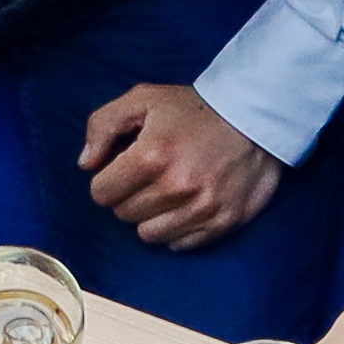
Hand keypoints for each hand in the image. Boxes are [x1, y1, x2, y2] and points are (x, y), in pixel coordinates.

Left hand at [77, 81, 281, 251]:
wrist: (256, 117)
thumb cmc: (195, 108)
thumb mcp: (142, 99)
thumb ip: (103, 126)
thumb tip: (86, 164)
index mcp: (151, 156)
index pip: (102, 193)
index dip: (107, 180)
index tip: (123, 170)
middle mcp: (175, 187)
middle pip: (124, 214)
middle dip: (129, 196)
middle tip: (149, 176)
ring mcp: (201, 209)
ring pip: (149, 234)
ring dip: (151, 216)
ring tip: (167, 192)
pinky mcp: (222, 223)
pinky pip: (179, 244)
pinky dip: (177, 229)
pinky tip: (186, 204)